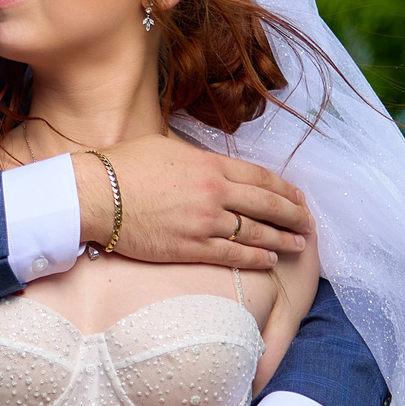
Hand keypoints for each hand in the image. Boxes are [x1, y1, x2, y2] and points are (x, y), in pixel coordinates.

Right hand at [75, 133, 311, 271]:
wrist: (96, 194)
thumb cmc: (123, 166)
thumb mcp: (164, 146)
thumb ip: (193, 156)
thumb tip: (206, 163)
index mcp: (210, 165)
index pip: (260, 177)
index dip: (284, 189)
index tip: (298, 196)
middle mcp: (215, 193)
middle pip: (267, 205)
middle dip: (293, 215)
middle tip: (309, 223)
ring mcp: (205, 222)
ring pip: (256, 232)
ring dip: (282, 239)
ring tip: (299, 245)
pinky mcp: (190, 247)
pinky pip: (233, 255)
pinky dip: (255, 258)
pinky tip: (270, 259)